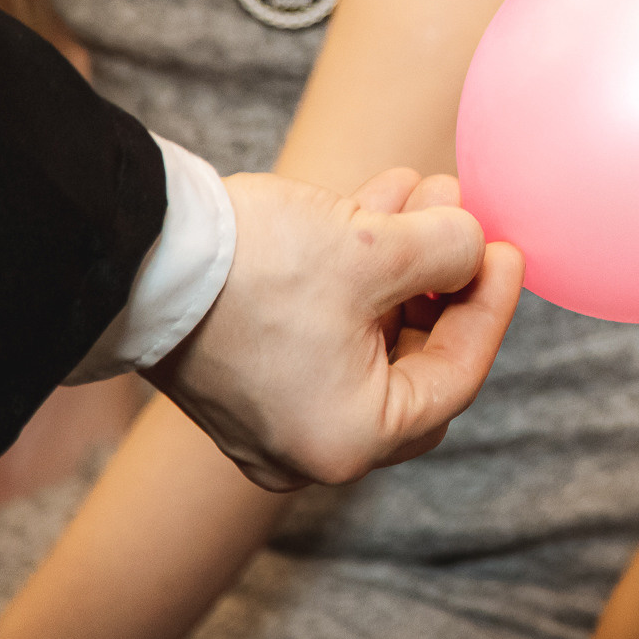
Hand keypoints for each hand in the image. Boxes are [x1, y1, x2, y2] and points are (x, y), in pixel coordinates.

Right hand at [142, 169, 524, 490]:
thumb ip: (452, 253)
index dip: (491, 305)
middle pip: (415, 360)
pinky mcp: (246, 374)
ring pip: (371, 333)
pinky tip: (381, 201)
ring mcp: (273, 414)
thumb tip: (474, 250)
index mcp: (346, 441)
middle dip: (445, 282)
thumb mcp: (379, 249)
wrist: (130, 250)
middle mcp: (307, 447)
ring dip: (403, 261)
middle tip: (467, 223)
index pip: (456, 376)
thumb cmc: (255, 265)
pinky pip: (326, 328)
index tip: (508, 249)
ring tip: (425, 190)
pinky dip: (358, 270)